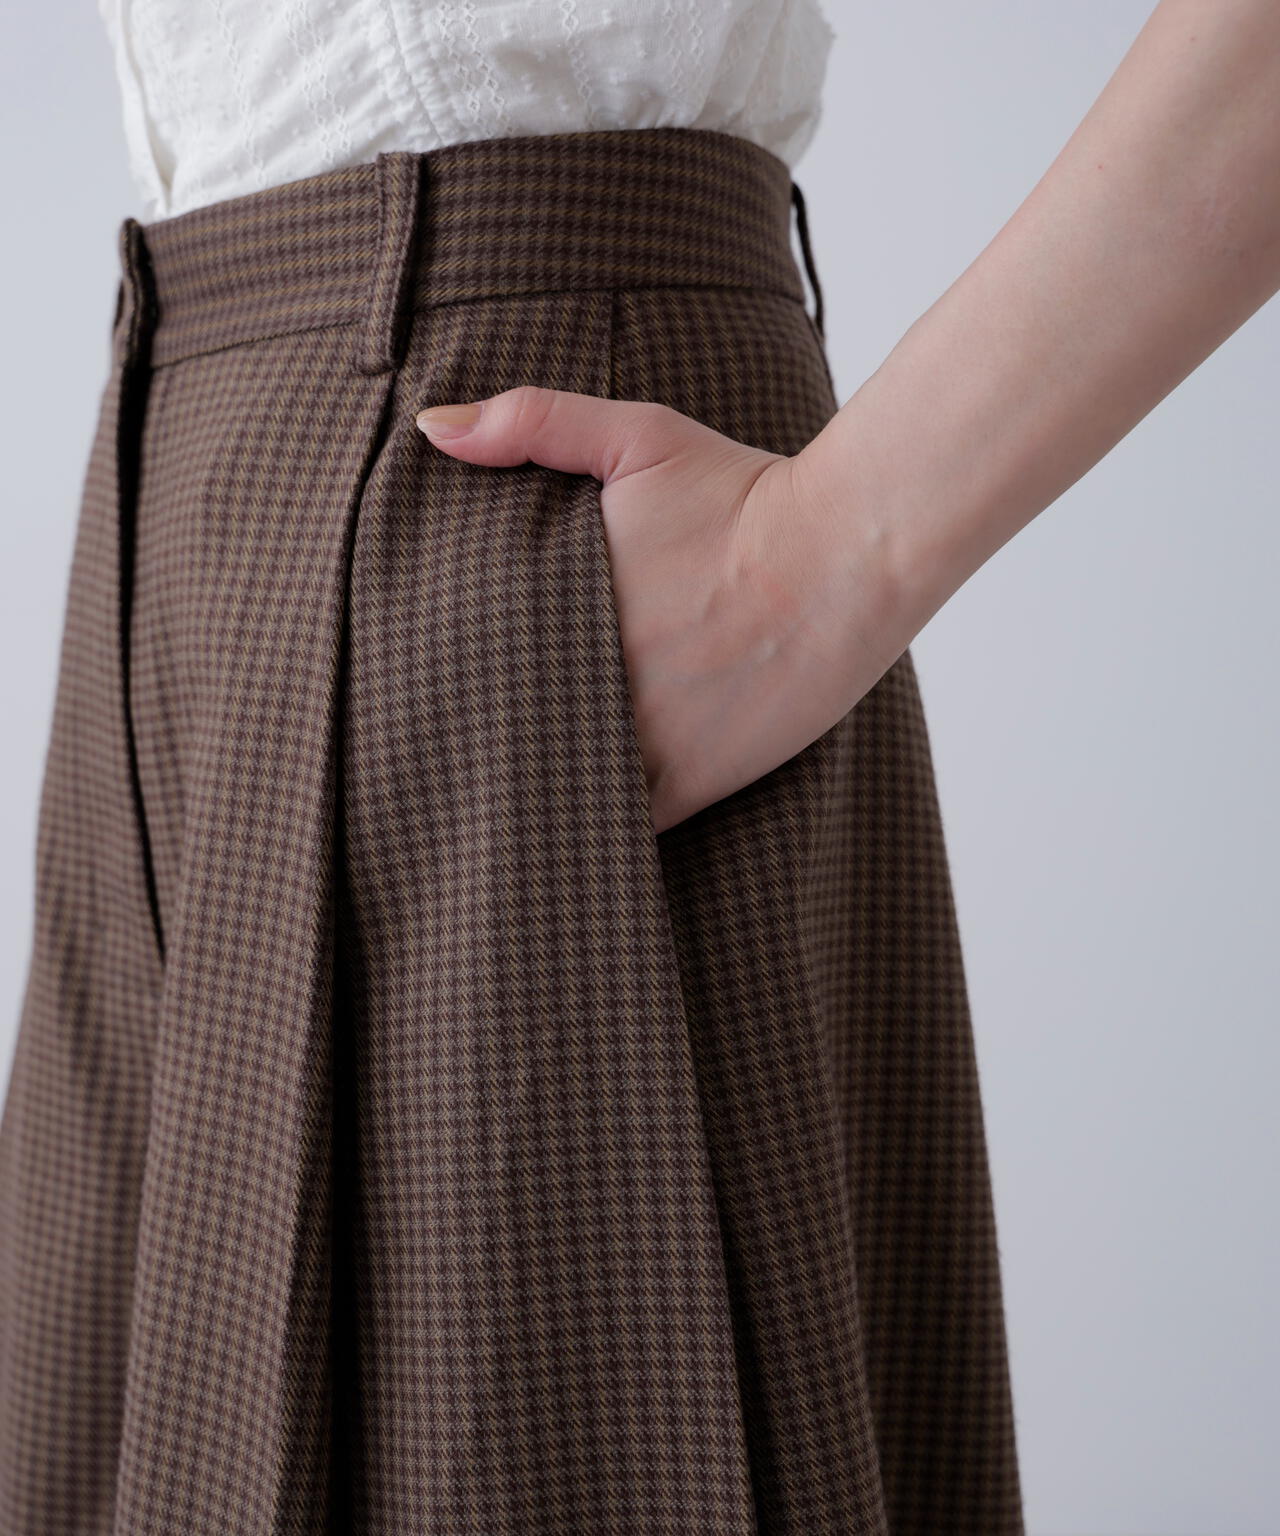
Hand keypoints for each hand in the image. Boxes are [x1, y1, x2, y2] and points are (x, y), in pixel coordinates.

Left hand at [417, 387, 911, 832]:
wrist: (845, 551)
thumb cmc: (742, 491)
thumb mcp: (637, 436)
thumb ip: (531, 422)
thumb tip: (433, 429)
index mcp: (557, 615)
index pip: (470, 673)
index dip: (454, 688)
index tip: (446, 688)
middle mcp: (589, 686)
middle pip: (505, 736)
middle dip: (488, 741)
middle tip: (470, 749)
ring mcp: (640, 743)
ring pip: (560, 790)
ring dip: (543, 790)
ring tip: (523, 794)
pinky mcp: (693, 783)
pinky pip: (624, 826)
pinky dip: (602, 825)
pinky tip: (586, 821)